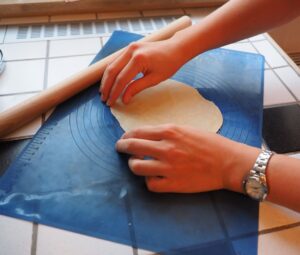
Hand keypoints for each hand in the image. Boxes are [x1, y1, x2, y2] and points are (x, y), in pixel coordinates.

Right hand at [100, 39, 185, 105]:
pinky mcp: (129, 48)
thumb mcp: (154, 79)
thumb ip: (137, 88)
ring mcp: (129, 47)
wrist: (176, 48)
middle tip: (104, 99)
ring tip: (104, 92)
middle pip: (112, 71)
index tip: (111, 103)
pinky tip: (109, 82)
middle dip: (107, 87)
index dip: (115, 92)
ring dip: (106, 80)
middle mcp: (131, 51)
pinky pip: (116, 61)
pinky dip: (112, 72)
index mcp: (138, 59)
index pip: (121, 79)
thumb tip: (124, 99)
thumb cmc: (169, 64)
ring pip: (111, 65)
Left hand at [116, 125, 259, 192]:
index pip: (138, 132)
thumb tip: (148, 136)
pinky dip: (148, 180)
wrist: (228, 162)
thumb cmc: (210, 143)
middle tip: (119, 148)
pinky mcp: (173, 184)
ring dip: (133, 164)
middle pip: (132, 147)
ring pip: (136, 167)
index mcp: (169, 132)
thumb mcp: (187, 129)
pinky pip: (150, 184)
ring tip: (136, 163)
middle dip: (121, 146)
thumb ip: (166, 132)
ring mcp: (168, 167)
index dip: (127, 135)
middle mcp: (166, 148)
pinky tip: (151, 177)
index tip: (125, 138)